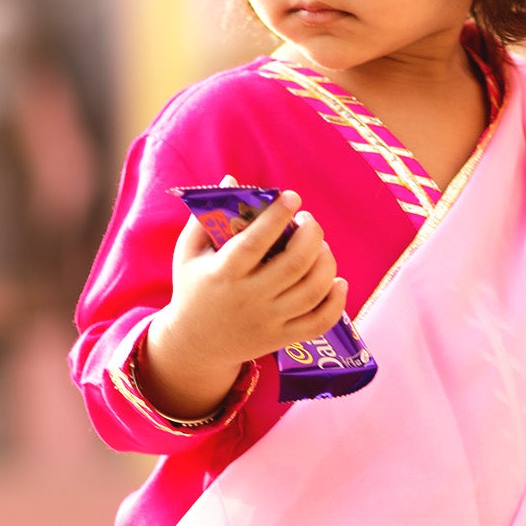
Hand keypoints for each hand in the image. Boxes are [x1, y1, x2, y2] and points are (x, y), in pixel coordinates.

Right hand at [139, 182, 347, 419]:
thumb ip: (207, 217)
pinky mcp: (282, 339)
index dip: (277, 216)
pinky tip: (337, 281)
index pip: (255, 242)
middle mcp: (249, 298)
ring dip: (326, 262)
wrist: (196, 345)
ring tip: (320, 246)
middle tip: (307, 221)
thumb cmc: (193, 289)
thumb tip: (232, 180)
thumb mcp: (188, 253)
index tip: (291, 197)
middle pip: (294, 265)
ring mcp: (268, 321)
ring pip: (312, 291)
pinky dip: (336, 301)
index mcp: (224, 273)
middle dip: (310, 235)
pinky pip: (319, 322)